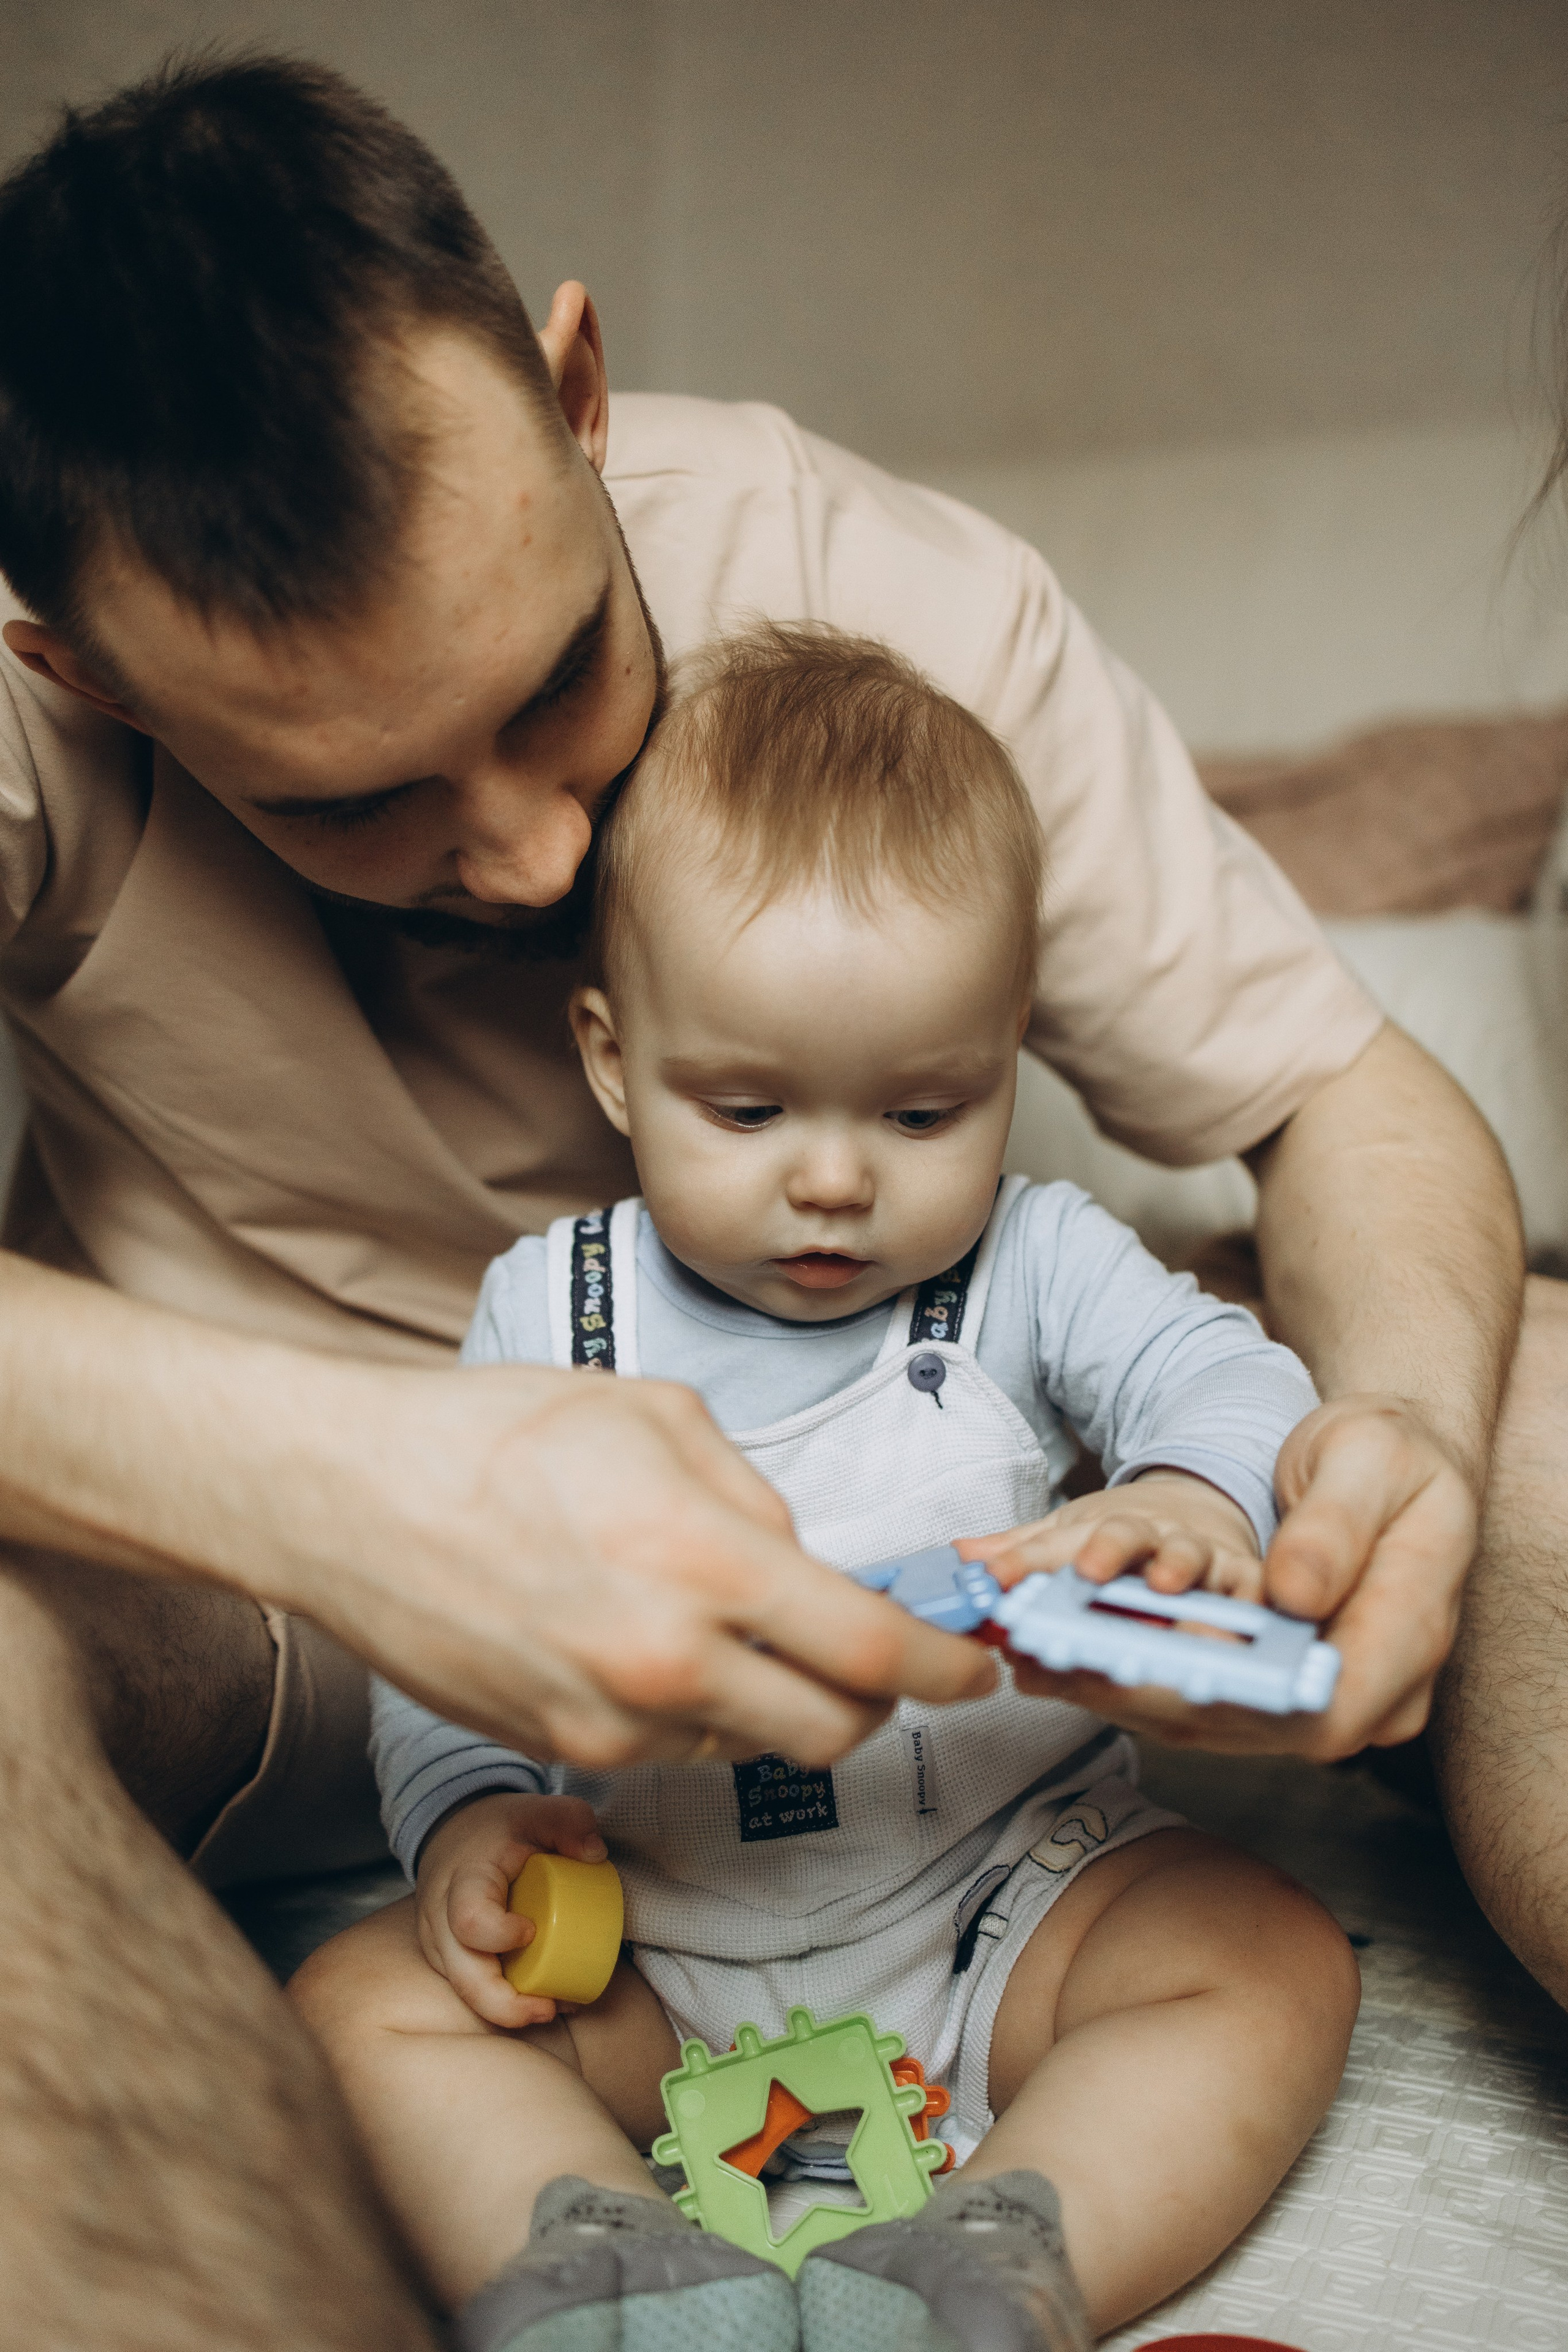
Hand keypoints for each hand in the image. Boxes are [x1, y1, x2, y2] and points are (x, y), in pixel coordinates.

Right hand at [273, 1358, 995, 1770]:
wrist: (347, 1500)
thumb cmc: (494, 1434)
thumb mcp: (654, 1413)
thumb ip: (752, 1493)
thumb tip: (799, 1558)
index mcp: (704, 1562)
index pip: (870, 1652)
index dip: (944, 1667)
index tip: (977, 1664)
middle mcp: (666, 1663)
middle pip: (832, 1730)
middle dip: (876, 1703)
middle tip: (877, 1661)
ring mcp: (610, 1721)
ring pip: (751, 1744)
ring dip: (776, 1701)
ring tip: (731, 1625)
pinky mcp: (560, 1749)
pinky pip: (672, 1748)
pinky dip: (697, 1711)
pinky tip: (655, 1643)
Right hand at [416, 1791, 606, 2028]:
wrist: (453, 1833)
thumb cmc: (498, 1827)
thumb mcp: (537, 1810)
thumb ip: (570, 1820)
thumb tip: (595, 1855)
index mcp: (464, 1880)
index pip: (469, 1919)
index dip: (498, 1934)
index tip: (531, 1931)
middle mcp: (441, 1919)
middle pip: (462, 1976)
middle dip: (505, 2004)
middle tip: (549, 2008)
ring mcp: (441, 1946)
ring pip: (465, 1992)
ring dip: (509, 2010)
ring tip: (553, 2008)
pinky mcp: (449, 1961)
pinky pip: (471, 1991)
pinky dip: (503, 2004)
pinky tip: (540, 2002)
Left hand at [961, 1470, 1263, 1603]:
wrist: (1201, 1517)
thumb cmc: (1128, 1540)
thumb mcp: (1071, 1536)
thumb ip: (1021, 1554)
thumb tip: (961, 1559)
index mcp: (1108, 1533)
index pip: (1063, 1543)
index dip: (1027, 1562)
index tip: (996, 1579)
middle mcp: (1154, 1543)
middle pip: (1130, 1540)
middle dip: (1108, 1553)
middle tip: (1086, 1568)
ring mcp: (1202, 1561)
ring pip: (1190, 1558)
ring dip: (1177, 1568)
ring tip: (1165, 1583)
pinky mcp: (1246, 1583)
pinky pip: (1252, 1593)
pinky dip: (1250, 1604)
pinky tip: (1242, 1623)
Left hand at [966, 1402, 1475, 1758]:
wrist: (1399, 1467)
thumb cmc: (1395, 1455)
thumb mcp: (1371, 1459)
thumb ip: (1335, 1526)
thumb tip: (1292, 1595)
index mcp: (1408, 1635)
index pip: (1322, 1710)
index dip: (1227, 1700)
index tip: (1138, 1669)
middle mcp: (1368, 1691)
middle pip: (1250, 1723)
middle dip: (1142, 1693)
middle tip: (1051, 1655)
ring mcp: (1319, 1695)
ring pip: (1213, 1717)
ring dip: (1119, 1689)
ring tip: (1035, 1651)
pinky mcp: (1277, 1685)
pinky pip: (1202, 1695)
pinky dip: (1131, 1675)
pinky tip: (1063, 1652)